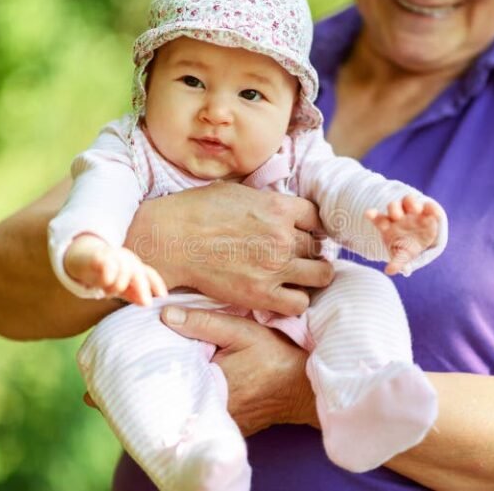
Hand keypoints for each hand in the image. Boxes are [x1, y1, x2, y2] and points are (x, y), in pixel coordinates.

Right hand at [64, 234, 167, 304]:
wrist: (84, 258)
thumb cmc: (108, 274)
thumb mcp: (122, 286)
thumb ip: (134, 294)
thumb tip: (147, 303)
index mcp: (135, 267)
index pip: (149, 275)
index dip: (157, 284)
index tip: (164, 296)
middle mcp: (127, 260)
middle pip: (138, 273)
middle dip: (143, 288)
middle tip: (146, 303)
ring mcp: (113, 256)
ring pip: (123, 269)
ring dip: (118, 285)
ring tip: (108, 294)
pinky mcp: (97, 256)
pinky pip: (105, 262)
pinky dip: (108, 272)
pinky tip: (106, 281)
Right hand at [126, 182, 334, 315]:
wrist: (171, 240)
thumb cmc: (196, 211)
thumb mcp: (237, 191)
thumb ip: (265, 201)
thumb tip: (276, 205)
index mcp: (278, 207)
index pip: (317, 217)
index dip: (312, 225)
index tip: (304, 231)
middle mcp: (283, 237)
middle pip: (319, 246)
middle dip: (311, 250)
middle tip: (299, 255)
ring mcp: (275, 267)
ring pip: (321, 275)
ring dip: (313, 275)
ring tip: (300, 275)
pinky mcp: (261, 294)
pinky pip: (300, 303)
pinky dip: (296, 299)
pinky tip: (284, 293)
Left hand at [158, 305, 318, 436]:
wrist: (304, 387)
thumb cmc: (275, 356)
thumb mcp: (242, 331)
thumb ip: (204, 322)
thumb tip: (166, 315)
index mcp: (209, 384)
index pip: (172, 369)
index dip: (166, 353)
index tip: (162, 340)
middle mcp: (211, 408)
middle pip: (181, 385)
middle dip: (178, 368)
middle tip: (176, 349)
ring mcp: (221, 421)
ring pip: (194, 398)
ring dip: (192, 382)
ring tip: (195, 363)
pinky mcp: (230, 426)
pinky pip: (209, 409)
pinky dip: (207, 394)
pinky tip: (213, 379)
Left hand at [365, 196, 440, 275]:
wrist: (423, 242)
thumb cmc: (406, 248)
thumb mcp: (401, 256)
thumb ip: (396, 263)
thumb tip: (389, 272)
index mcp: (388, 225)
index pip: (378, 218)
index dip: (373, 215)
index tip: (368, 214)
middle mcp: (399, 215)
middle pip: (393, 207)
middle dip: (394, 209)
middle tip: (397, 216)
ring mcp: (413, 211)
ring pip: (408, 200)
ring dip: (411, 203)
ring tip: (416, 210)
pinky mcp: (428, 212)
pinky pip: (428, 206)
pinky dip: (430, 207)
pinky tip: (432, 211)